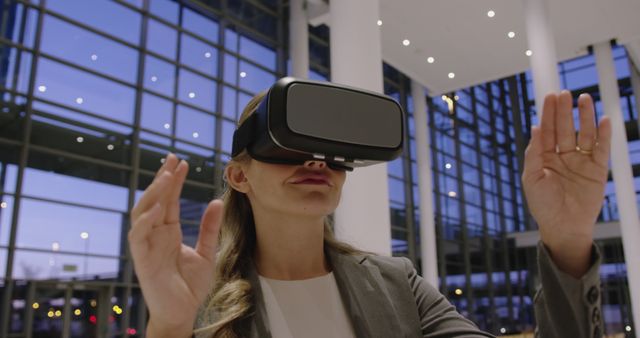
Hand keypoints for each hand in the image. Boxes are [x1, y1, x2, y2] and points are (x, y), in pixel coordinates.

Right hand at [129, 153, 222, 334]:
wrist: (182, 312)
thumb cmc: (190, 286)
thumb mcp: (206, 252)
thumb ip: (209, 228)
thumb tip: (217, 201)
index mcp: (168, 231)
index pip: (168, 199)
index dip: (173, 180)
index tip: (180, 161)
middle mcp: (155, 235)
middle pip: (154, 200)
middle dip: (162, 179)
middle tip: (172, 159)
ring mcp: (146, 246)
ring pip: (143, 213)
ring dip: (153, 194)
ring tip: (166, 176)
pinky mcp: (142, 260)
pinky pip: (139, 237)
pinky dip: (146, 221)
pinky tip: (158, 208)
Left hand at [522, 91, 611, 277]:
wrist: (563, 226)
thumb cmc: (543, 205)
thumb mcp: (532, 178)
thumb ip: (534, 153)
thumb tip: (534, 128)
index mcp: (545, 157)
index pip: (547, 130)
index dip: (548, 114)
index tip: (550, 97)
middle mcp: (563, 156)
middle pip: (564, 128)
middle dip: (564, 111)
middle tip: (565, 93)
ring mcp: (581, 161)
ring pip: (584, 134)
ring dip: (584, 117)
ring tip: (584, 99)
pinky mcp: (597, 170)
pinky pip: (601, 149)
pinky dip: (604, 134)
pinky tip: (604, 120)